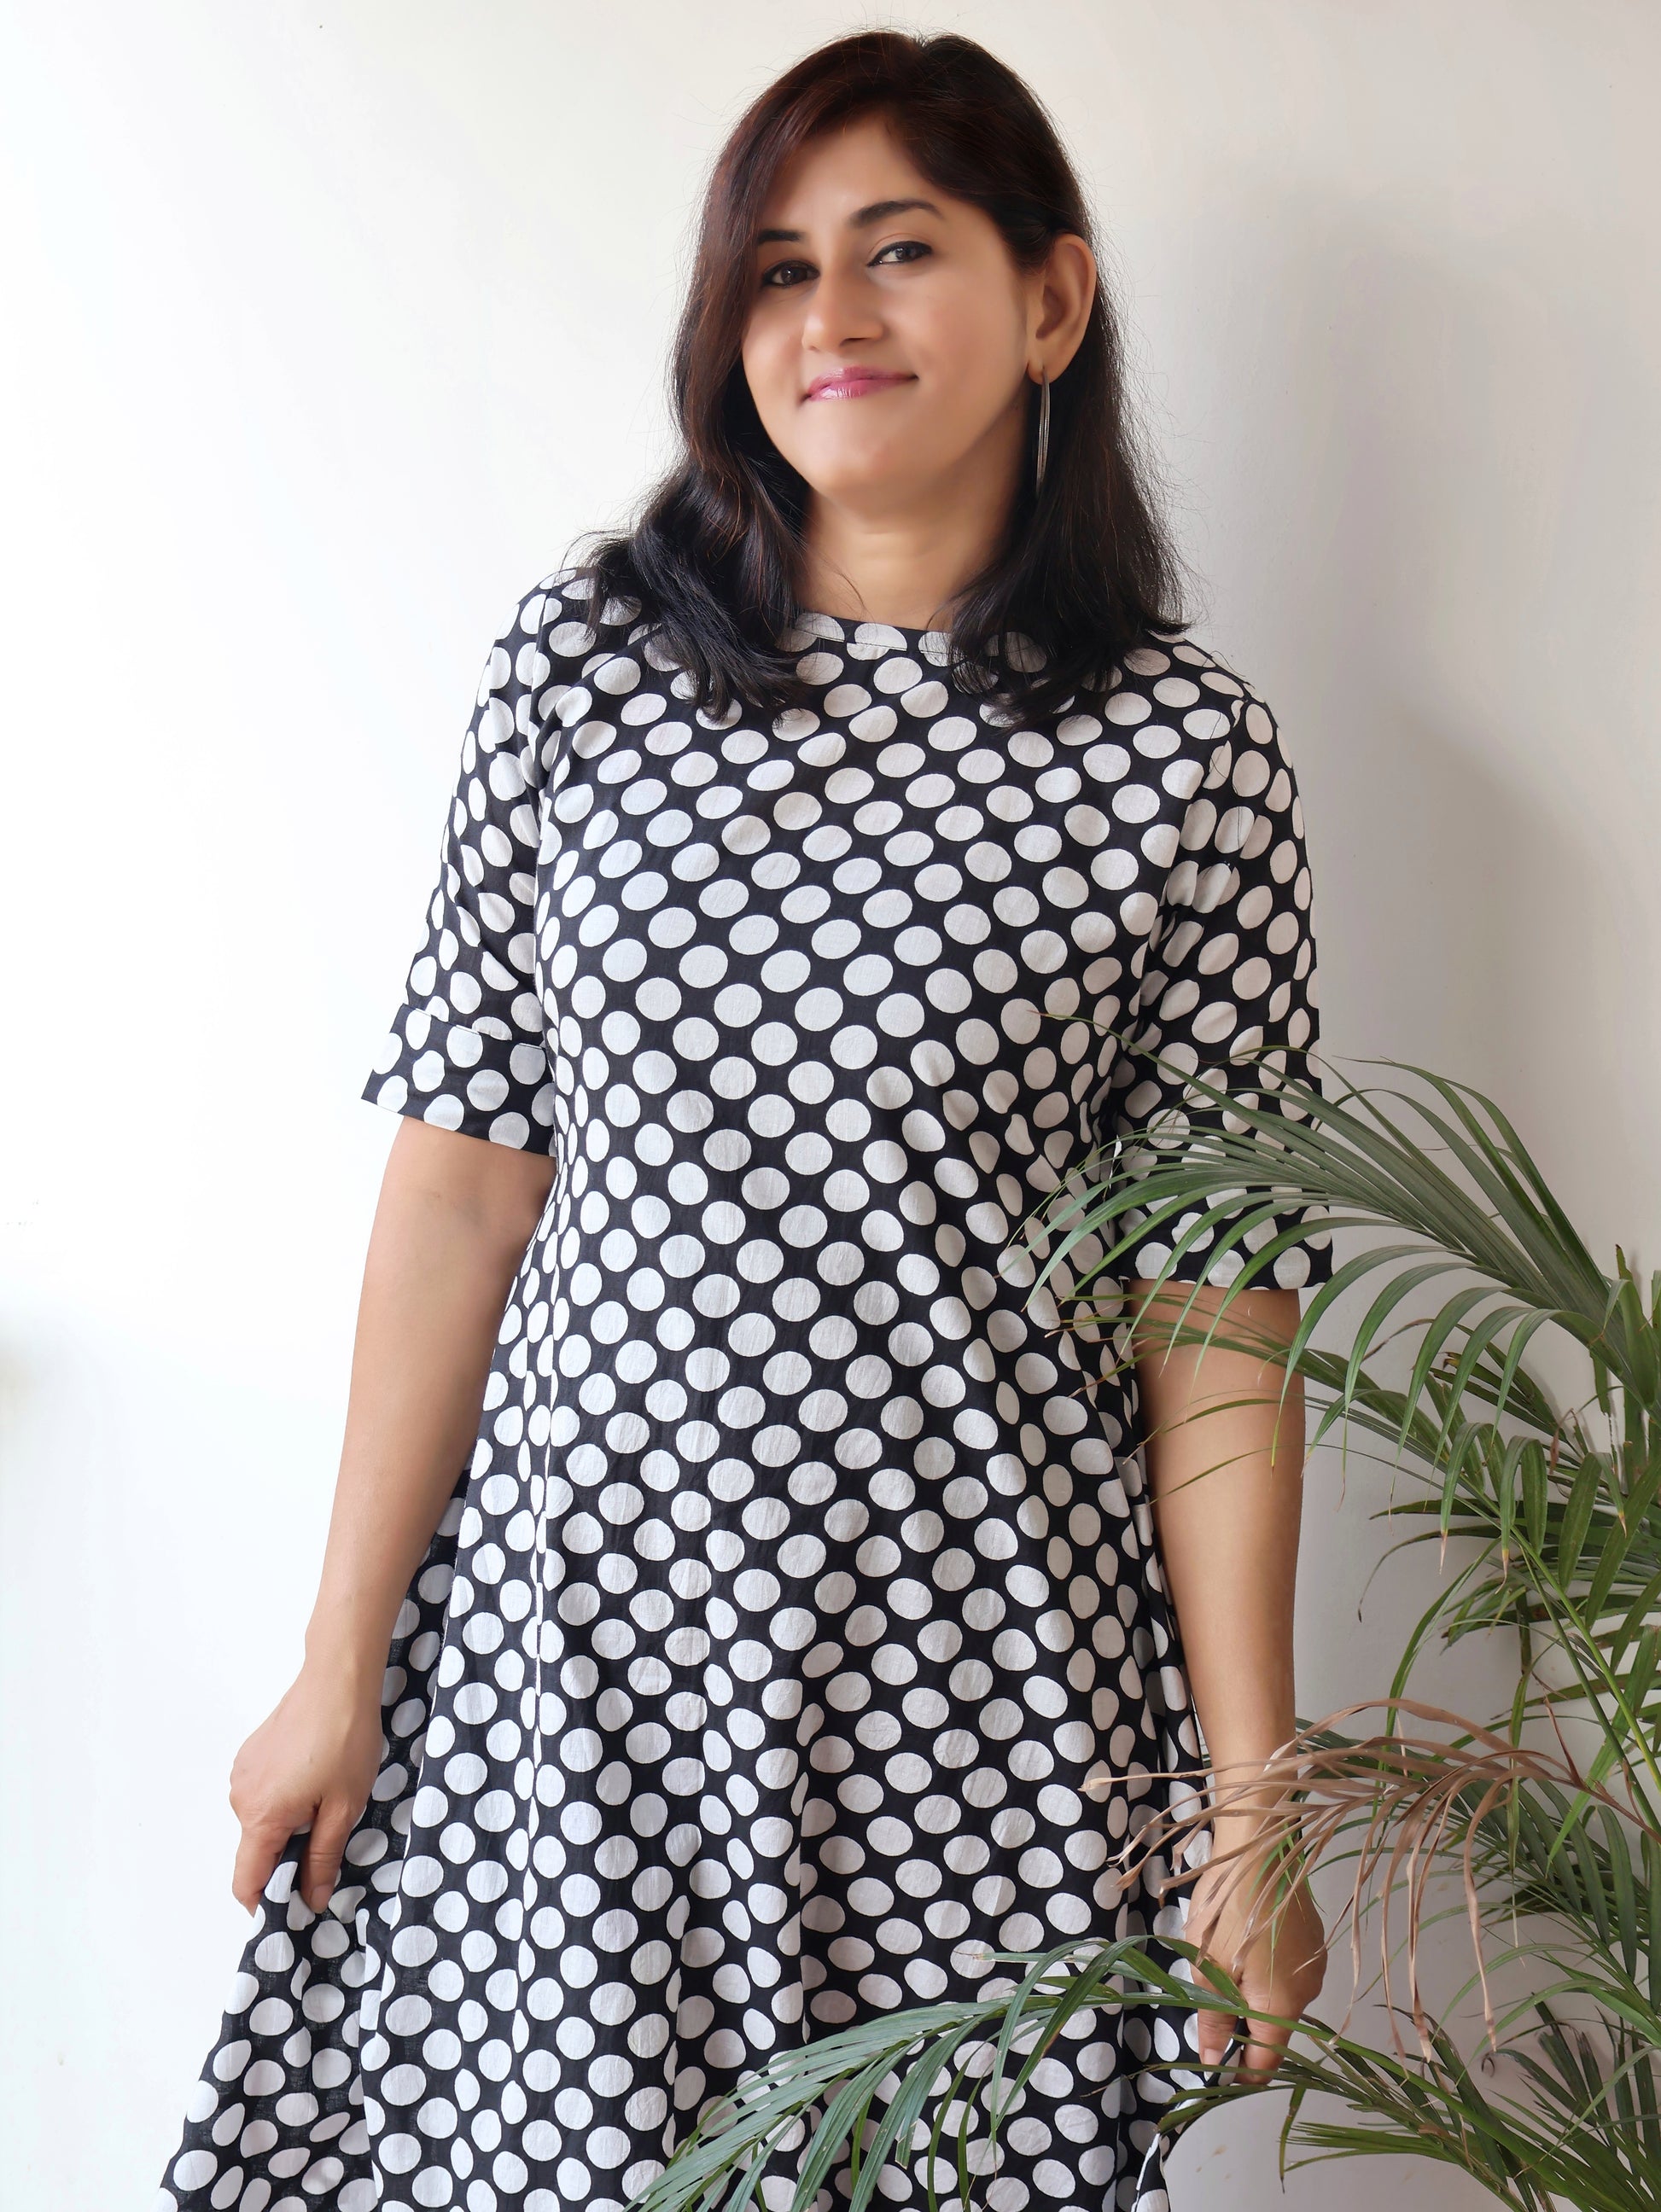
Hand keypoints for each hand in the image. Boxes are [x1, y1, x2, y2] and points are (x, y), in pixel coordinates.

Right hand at [227, 1657, 385, 1915]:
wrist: (338, 1679)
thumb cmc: (345, 1740)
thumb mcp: (344, 1807)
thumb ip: (323, 1858)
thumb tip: (312, 1899)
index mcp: (261, 1817)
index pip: (246, 1882)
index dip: (266, 1905)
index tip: (293, 1912)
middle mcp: (241, 1798)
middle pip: (256, 1851)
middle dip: (287, 1859)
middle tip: (328, 1846)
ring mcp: (243, 1773)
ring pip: (262, 1821)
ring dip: (289, 1825)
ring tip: (328, 1801)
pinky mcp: (251, 1754)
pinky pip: (264, 1794)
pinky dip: (285, 1800)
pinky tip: (315, 1778)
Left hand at [1184, 1826, 1327, 2079]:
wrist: (1260, 1844)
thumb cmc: (1229, 1908)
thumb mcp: (1209, 1966)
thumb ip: (1214, 2019)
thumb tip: (1213, 2063)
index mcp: (1283, 2004)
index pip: (1267, 2063)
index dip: (1242, 2075)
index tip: (1219, 2075)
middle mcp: (1308, 1990)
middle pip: (1275, 2029)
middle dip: (1244, 2028)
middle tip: (1209, 2004)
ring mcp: (1314, 1962)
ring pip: (1281, 1997)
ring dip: (1254, 1995)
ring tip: (1222, 1964)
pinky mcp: (1312, 1938)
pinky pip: (1288, 1970)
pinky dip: (1266, 1970)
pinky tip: (1243, 1943)